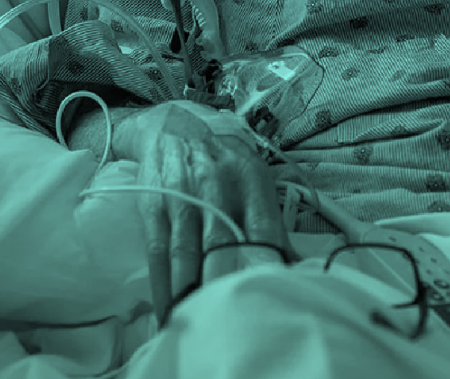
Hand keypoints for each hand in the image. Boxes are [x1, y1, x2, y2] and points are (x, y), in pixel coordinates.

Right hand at [119, 101, 296, 325]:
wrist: (171, 123)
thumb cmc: (222, 157)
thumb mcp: (253, 176)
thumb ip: (270, 219)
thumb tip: (294, 265)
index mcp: (250, 177)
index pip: (263, 230)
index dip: (266, 268)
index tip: (270, 302)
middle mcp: (216, 185)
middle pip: (224, 246)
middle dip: (226, 287)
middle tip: (233, 324)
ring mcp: (183, 195)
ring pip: (188, 255)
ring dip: (191, 293)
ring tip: (198, 325)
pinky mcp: (155, 205)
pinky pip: (159, 252)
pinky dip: (163, 284)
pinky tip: (168, 308)